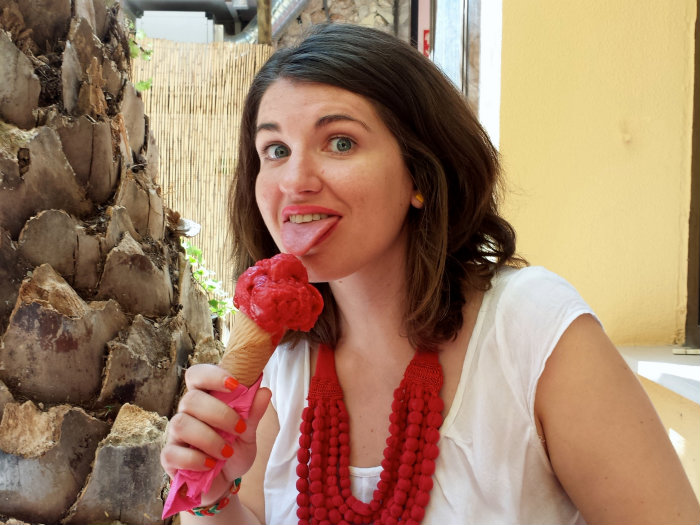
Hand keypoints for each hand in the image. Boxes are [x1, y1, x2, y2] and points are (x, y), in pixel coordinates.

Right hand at [160, 364, 271, 491]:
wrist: (224, 483)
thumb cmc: (232, 450)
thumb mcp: (248, 433)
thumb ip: (253, 413)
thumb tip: (265, 391)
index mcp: (205, 398)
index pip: (197, 375)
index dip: (212, 375)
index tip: (235, 385)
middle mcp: (187, 412)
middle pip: (191, 399)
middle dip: (219, 414)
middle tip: (240, 429)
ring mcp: (175, 434)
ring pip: (181, 424)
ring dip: (209, 438)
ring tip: (227, 452)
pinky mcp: (169, 457)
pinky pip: (173, 452)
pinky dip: (196, 459)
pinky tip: (211, 465)